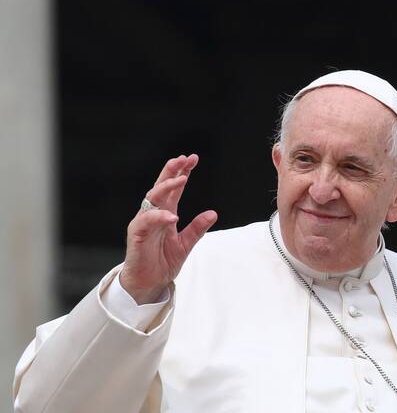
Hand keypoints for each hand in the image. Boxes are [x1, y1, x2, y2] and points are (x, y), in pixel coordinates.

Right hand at [121, 154, 217, 303]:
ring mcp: (144, 223)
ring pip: (152, 198)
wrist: (148, 283)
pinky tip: (172, 215)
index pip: (174, 188)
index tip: (193, 159)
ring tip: (181, 179)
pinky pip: (146, 222)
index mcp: (165, 213)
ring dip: (166, 187)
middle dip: (171, 171)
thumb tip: (213, 213)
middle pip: (161, 186)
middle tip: (183, 159)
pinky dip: (159, 217)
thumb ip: (197, 229)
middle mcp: (153, 214)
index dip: (182, 172)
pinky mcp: (137, 236)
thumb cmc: (162, 261)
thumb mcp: (186, 244)